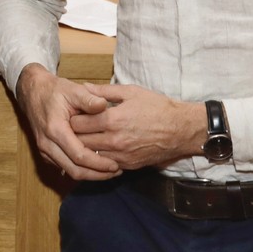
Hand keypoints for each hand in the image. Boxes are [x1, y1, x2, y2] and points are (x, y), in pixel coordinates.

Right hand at [15, 64, 119, 180]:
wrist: (33, 93)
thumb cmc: (55, 91)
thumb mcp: (73, 89)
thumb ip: (89, 98)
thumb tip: (104, 104)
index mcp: (55, 129)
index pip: (79, 155)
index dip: (98, 163)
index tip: (116, 165)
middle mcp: (47, 143)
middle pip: (74, 170)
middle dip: (97, 174)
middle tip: (117, 171)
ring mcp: (45, 150)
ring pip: (69, 172)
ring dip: (90, 175)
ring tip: (110, 171)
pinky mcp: (46, 153)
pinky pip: (64, 167)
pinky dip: (81, 170)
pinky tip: (96, 166)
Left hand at [67, 82, 206, 170]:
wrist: (181, 129)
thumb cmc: (157, 107)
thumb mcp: (130, 92)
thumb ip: (103, 90)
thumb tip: (83, 86)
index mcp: (112, 120)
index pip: (77, 124)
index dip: (71, 119)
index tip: (71, 115)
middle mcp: (114, 140)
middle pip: (80, 141)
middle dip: (74, 135)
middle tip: (72, 129)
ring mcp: (121, 155)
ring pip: (90, 156)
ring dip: (84, 148)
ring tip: (83, 139)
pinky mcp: (128, 165)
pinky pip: (105, 164)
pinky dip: (99, 158)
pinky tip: (98, 150)